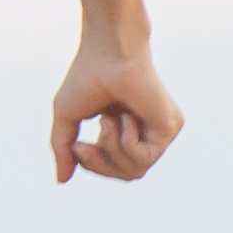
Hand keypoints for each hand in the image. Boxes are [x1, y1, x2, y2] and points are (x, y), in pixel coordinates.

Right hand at [51, 37, 180, 183]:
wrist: (108, 52)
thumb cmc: (87, 76)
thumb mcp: (67, 119)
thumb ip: (64, 150)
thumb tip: (62, 180)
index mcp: (125, 129)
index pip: (114, 166)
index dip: (92, 164)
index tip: (78, 145)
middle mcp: (148, 131)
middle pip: (127, 174)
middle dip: (100, 165)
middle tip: (84, 145)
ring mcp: (161, 130)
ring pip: (136, 171)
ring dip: (112, 150)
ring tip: (108, 120)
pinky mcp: (170, 127)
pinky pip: (146, 158)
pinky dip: (126, 142)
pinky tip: (125, 117)